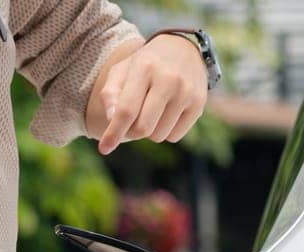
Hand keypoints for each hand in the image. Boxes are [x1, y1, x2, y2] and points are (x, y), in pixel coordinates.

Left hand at [96, 35, 208, 153]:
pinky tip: (166, 113)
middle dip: (131, 132)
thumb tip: (111, 118)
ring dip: (149, 131)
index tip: (104, 149)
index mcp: (144, 68)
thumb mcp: (122, 70)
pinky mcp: (199, 104)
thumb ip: (110, 93)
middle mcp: (168, 79)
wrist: (183, 49)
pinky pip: (175, 136)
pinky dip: (165, 132)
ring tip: (151, 112)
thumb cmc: (145, 65)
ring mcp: (186, 92)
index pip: (127, 109)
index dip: (114, 132)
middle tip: (130, 123)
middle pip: (143, 127)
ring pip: (159, 135)